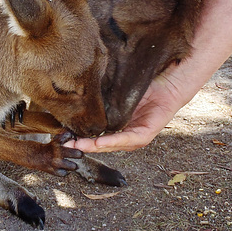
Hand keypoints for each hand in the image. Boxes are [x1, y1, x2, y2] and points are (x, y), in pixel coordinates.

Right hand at [64, 74, 178, 152]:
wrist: (168, 84)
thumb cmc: (143, 86)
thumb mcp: (117, 93)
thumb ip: (103, 98)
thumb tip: (80, 92)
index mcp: (118, 128)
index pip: (96, 135)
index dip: (81, 136)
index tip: (64, 134)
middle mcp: (125, 136)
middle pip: (101, 144)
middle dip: (82, 145)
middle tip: (65, 144)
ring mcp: (135, 138)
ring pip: (111, 145)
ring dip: (94, 146)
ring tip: (78, 145)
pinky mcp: (145, 135)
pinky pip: (126, 140)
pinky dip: (112, 142)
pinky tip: (99, 142)